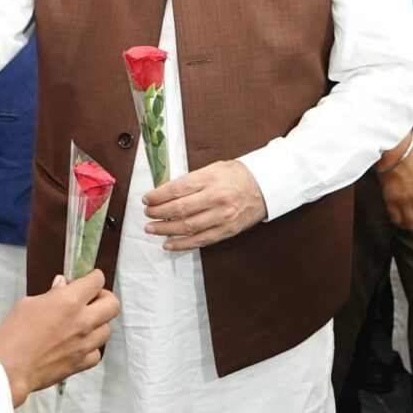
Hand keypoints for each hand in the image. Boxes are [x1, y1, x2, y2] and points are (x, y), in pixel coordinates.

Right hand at [0, 270, 119, 403]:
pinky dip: (91, 347)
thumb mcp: (27, 304)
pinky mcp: (82, 363)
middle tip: (90, 301)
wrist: (9, 369)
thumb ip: (51, 294)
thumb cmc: (12, 333)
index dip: (94, 278)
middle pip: (113, 305)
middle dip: (104, 298)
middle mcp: (84, 321)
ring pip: (107, 330)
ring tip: (83, 325)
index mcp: (69, 301)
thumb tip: (62, 285)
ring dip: (98, 324)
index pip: (96, 281)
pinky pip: (97, 353)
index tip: (89, 280)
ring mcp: (86, 344)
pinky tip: (78, 345)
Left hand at [143, 159, 268, 251]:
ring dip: (166, 229)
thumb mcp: (213, 168)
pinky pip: (200, 240)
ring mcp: (221, 217)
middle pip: (180, 209)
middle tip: (147, 214)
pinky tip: (168, 244)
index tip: (147, 199)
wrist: (264, 187)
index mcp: (210, 179)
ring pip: (187, 227)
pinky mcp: (226, 231)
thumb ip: (191, 180)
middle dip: (159, 212)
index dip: (158, 196)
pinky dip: (182, 244)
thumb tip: (165, 192)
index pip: (177, 189)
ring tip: (151, 228)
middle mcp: (215, 198)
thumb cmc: (237, 176)